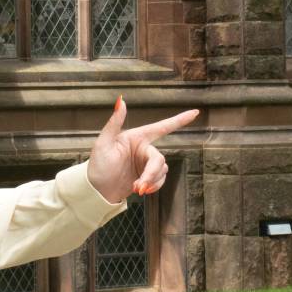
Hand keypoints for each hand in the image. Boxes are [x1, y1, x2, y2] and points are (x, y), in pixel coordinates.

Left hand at [85, 97, 199, 203]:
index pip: (162, 127)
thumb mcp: (103, 143)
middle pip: (159, 159)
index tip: (195, 112)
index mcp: (137, 137)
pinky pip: (160, 180)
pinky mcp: (147, 177)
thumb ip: (114, 122)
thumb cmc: (98, 165)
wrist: (96, 191)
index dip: (179, 120)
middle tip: (140, 186)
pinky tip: (142, 191)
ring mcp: (146, 164)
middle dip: (152, 173)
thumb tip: (121, 101)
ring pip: (162, 171)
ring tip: (137, 189)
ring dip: (151, 182)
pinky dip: (154, 187)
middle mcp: (144, 149)